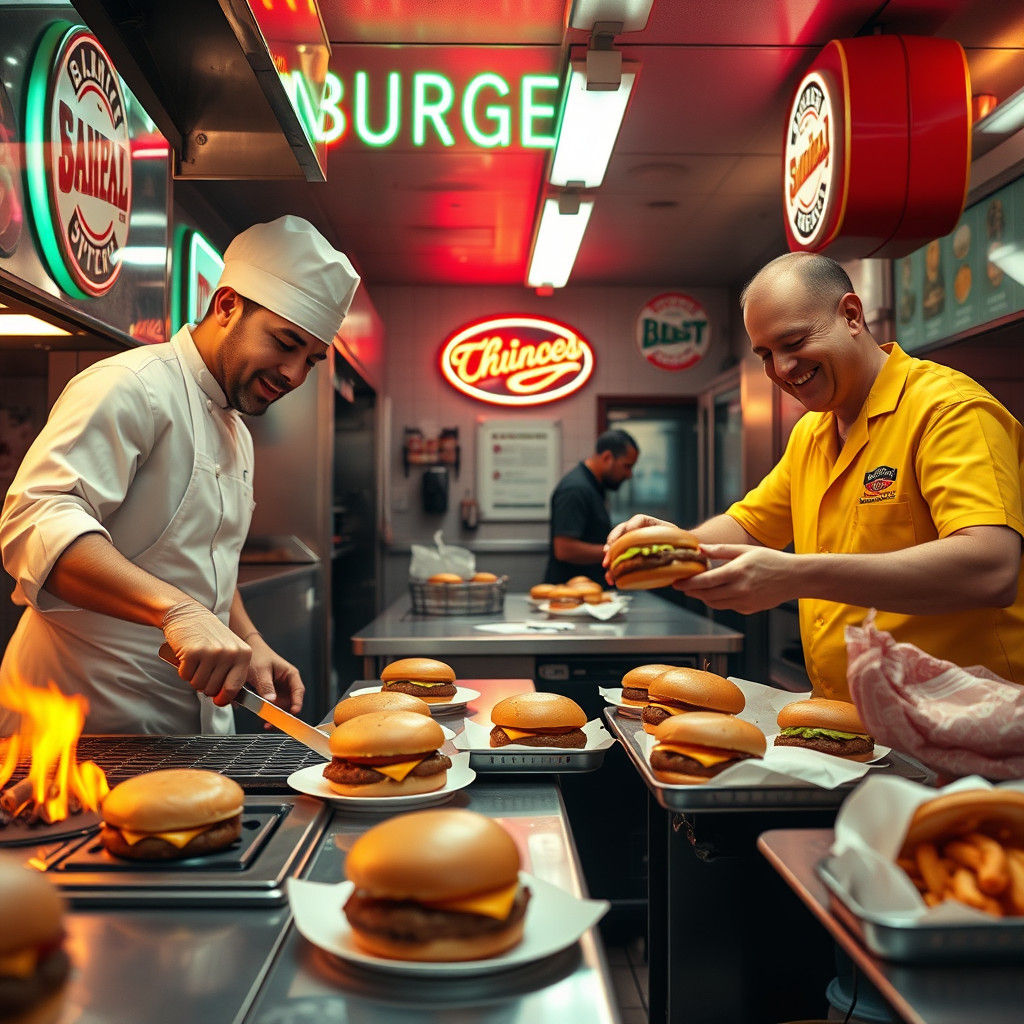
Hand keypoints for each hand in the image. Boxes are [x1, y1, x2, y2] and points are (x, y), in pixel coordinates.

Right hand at [161, 600, 251, 704]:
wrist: (188, 614)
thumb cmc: (209, 635)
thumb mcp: (229, 650)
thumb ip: (231, 673)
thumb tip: (224, 699)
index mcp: (244, 654)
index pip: (235, 688)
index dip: (223, 698)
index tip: (218, 699)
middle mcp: (230, 653)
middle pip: (213, 689)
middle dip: (204, 684)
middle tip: (202, 669)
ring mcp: (212, 652)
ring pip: (198, 685)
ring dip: (193, 677)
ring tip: (196, 661)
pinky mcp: (193, 652)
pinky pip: (185, 676)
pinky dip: (182, 670)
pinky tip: (186, 656)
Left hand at [245, 634, 304, 714]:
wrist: (246, 651)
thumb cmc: (257, 655)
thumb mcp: (261, 670)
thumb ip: (266, 686)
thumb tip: (271, 701)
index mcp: (290, 675)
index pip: (298, 691)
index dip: (297, 702)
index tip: (293, 712)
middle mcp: (286, 684)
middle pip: (290, 703)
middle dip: (283, 714)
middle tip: (275, 722)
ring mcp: (278, 691)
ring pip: (280, 708)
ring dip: (274, 716)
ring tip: (267, 723)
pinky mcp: (268, 696)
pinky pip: (270, 707)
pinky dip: (266, 713)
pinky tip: (261, 717)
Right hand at [603, 514, 679, 584]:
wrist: (677, 555)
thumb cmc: (678, 548)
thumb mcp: (679, 544)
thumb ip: (675, 548)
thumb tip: (669, 557)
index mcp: (651, 525)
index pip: (640, 520)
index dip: (633, 524)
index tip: (630, 530)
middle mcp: (637, 531)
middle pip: (621, 531)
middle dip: (613, 541)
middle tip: (609, 551)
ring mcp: (630, 543)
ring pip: (615, 545)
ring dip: (609, 556)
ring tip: (607, 565)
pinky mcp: (627, 556)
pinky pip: (617, 561)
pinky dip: (612, 570)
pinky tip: (611, 578)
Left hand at [674, 543, 796, 612]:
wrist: (795, 578)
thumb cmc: (771, 560)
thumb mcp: (745, 550)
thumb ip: (720, 551)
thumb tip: (700, 548)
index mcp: (736, 573)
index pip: (704, 581)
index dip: (687, 583)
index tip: (676, 582)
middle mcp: (739, 590)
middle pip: (706, 595)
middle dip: (691, 591)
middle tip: (681, 585)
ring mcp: (744, 602)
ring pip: (714, 603)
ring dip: (703, 597)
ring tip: (696, 589)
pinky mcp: (748, 609)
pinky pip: (727, 606)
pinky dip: (718, 600)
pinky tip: (717, 592)